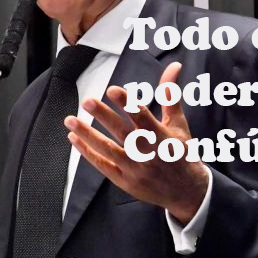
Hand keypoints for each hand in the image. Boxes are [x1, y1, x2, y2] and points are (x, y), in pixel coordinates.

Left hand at [64, 62, 207, 224]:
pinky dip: (87, 152)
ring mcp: (134, 168)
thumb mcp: (178, 123)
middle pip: (122, 132)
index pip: (142, 116)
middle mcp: (146, 152)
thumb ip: (170, 95)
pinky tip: (74, 139)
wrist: (186, 191)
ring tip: (70, 120)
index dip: (127, 103)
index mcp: (160, 136)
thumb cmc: (181, 153)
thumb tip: (173, 66)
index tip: (113, 90)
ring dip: (87, 134)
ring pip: (107, 149)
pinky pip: (102, 165)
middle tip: (88, 101)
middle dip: (103, 115)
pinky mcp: (124, 180)